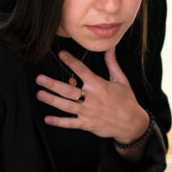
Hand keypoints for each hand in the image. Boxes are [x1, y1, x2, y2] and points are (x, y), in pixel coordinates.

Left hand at [35, 47, 149, 143]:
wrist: (132, 123)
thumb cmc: (127, 100)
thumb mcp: (122, 80)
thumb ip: (112, 64)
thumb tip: (110, 48)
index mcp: (99, 85)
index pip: (82, 71)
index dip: (71, 61)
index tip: (61, 54)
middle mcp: (91, 98)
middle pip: (69, 90)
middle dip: (53, 84)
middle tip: (39, 79)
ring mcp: (88, 112)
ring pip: (66, 106)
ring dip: (52, 100)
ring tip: (39, 94)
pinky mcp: (87, 124)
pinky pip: (70, 123)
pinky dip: (59, 122)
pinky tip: (47, 119)